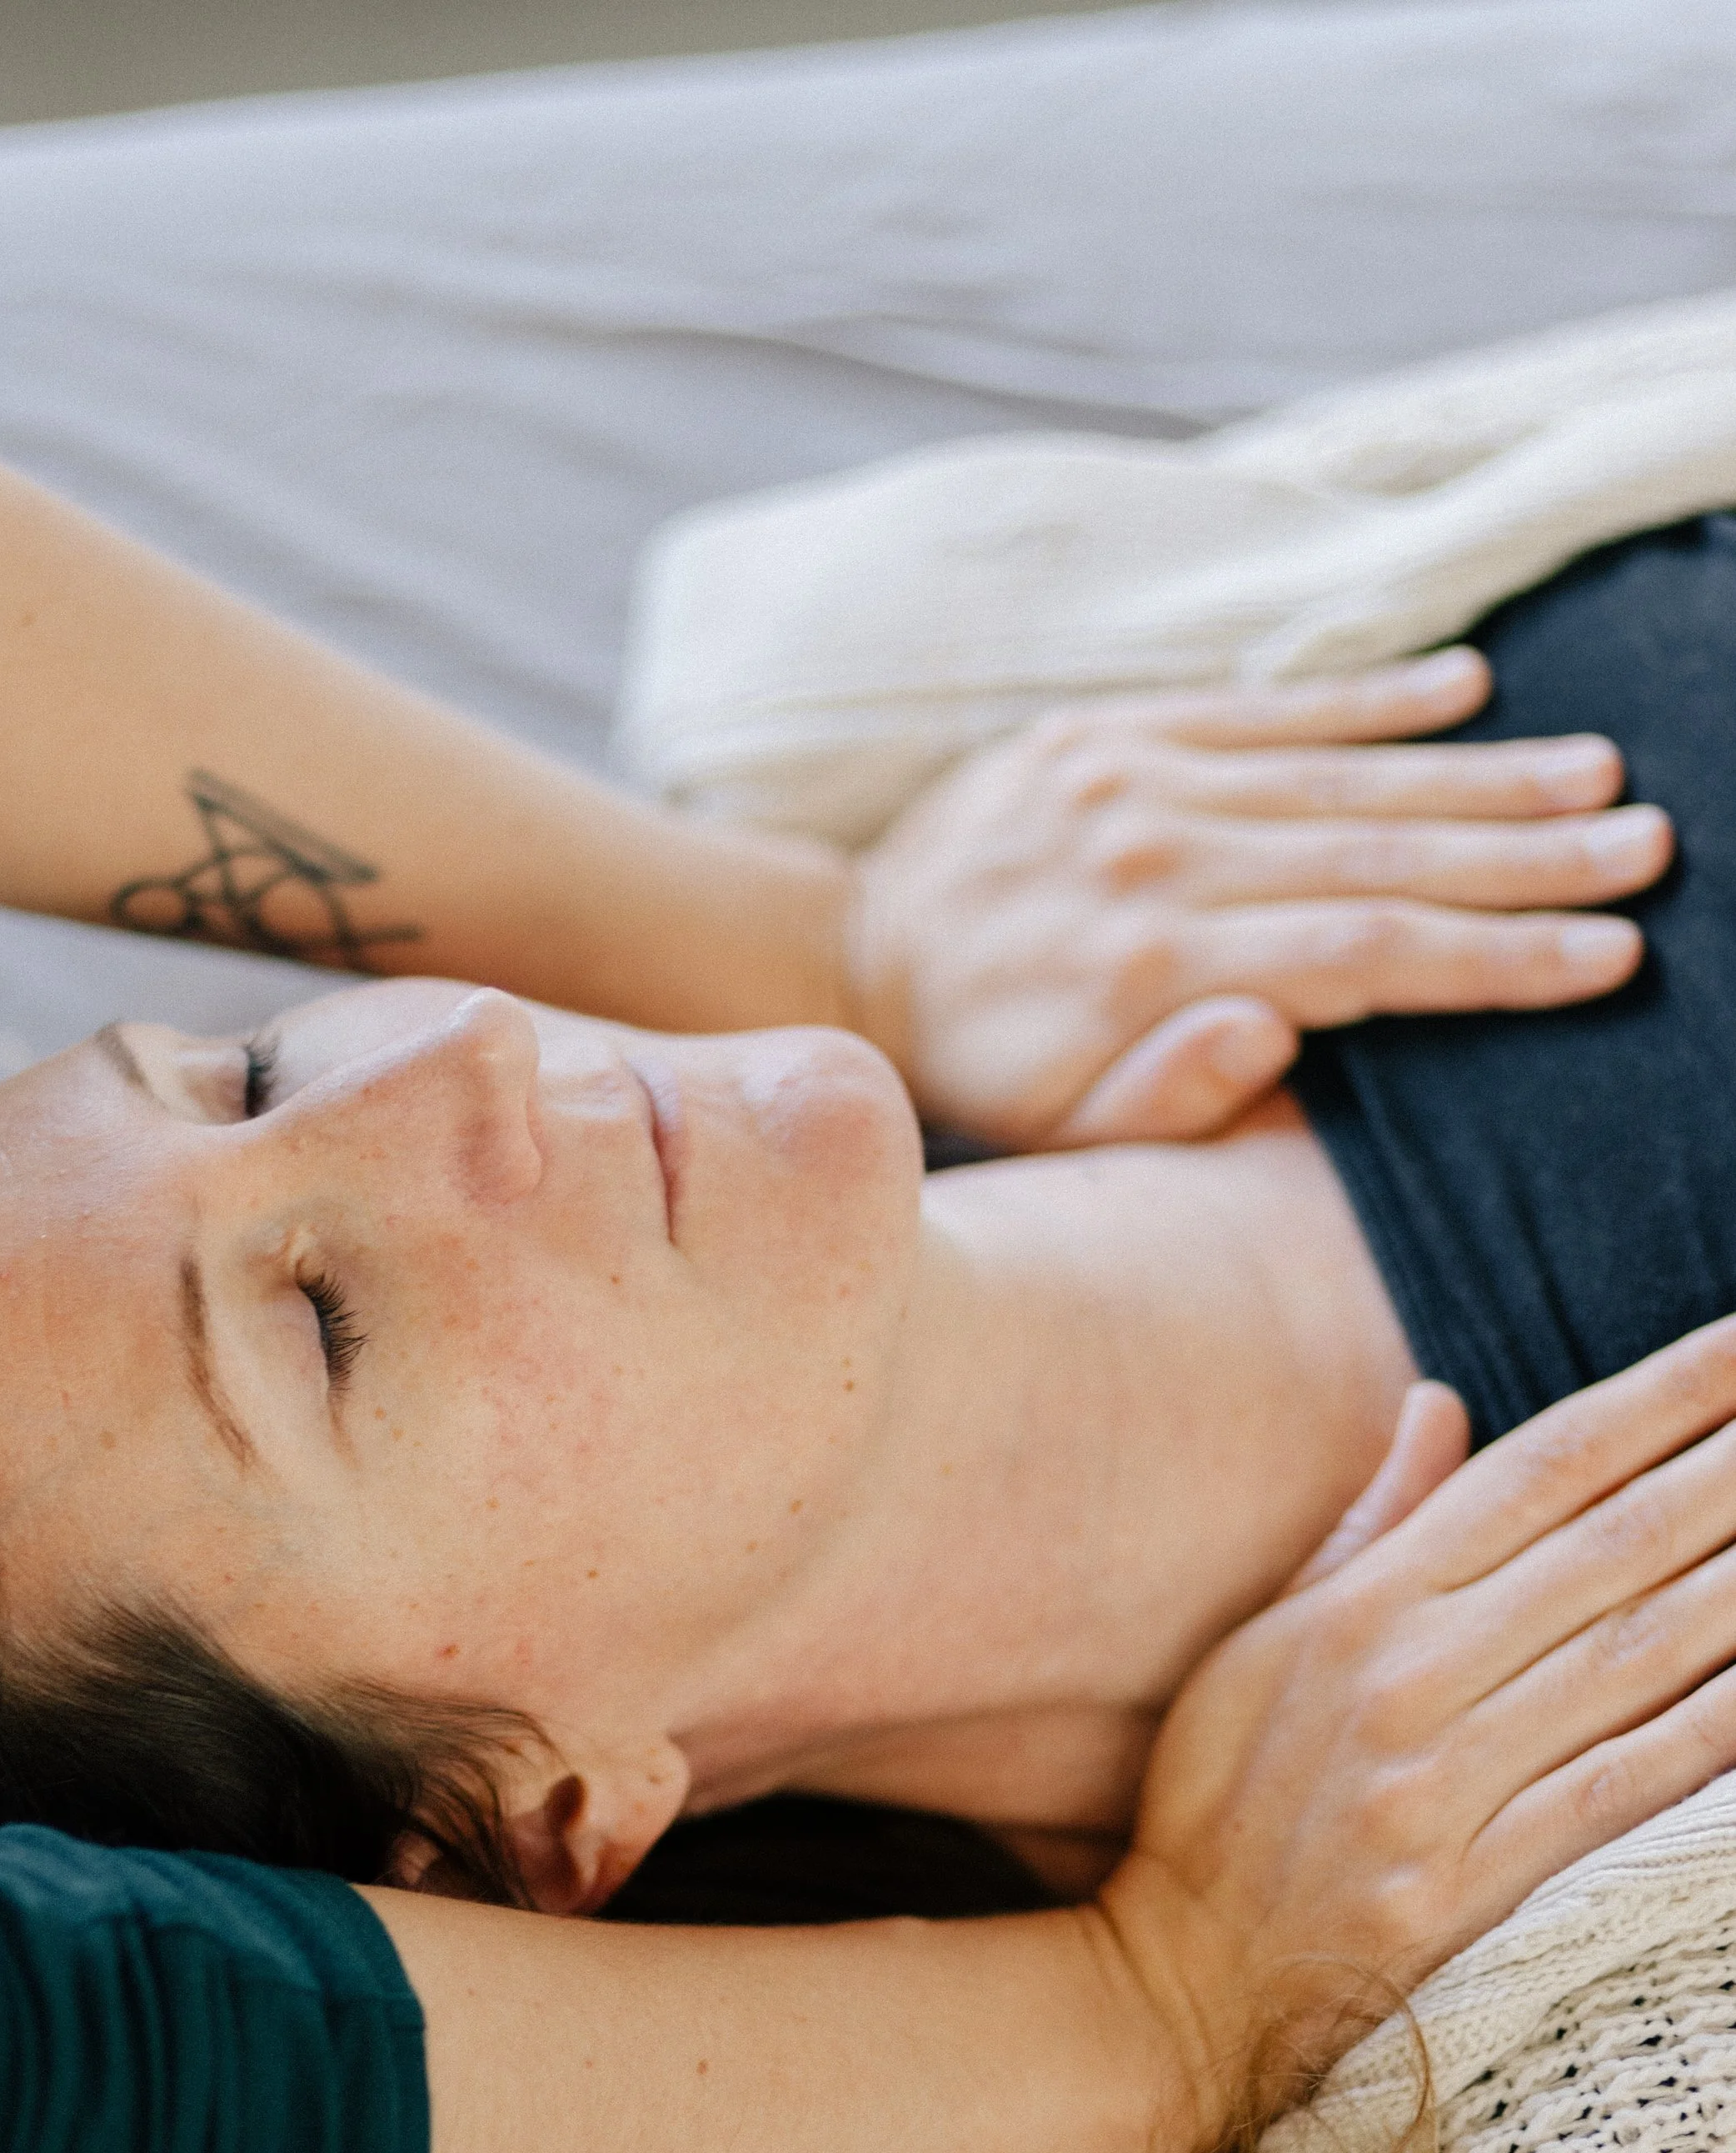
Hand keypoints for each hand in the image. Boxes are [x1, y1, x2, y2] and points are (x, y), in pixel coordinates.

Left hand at [844, 649, 1671, 1151]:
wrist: (846, 959)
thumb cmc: (977, 1071)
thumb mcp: (1058, 1128)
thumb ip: (1171, 1093)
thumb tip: (1282, 1033)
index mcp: (1152, 970)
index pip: (1363, 958)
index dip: (1493, 956)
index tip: (1606, 954)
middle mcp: (1152, 863)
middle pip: (1375, 855)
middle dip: (1523, 853)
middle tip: (1645, 845)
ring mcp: (1130, 785)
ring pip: (1334, 775)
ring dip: (1474, 773)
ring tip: (1593, 772)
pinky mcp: (1107, 732)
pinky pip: (1257, 707)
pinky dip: (1363, 699)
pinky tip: (1465, 687)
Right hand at [1099, 1323, 1735, 2152]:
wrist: (1181, 1980)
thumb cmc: (1220, 1797)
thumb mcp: (1265, 1640)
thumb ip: (1369, 1524)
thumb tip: (1439, 1404)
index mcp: (1361, 1605)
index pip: (1538, 1471)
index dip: (1654, 1400)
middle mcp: (1406, 1676)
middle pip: (1610, 1546)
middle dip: (1729, 1470)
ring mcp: (1440, 1781)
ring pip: (1635, 1656)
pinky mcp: (1469, 1882)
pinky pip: (1619, 1786)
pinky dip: (1709, 1727)